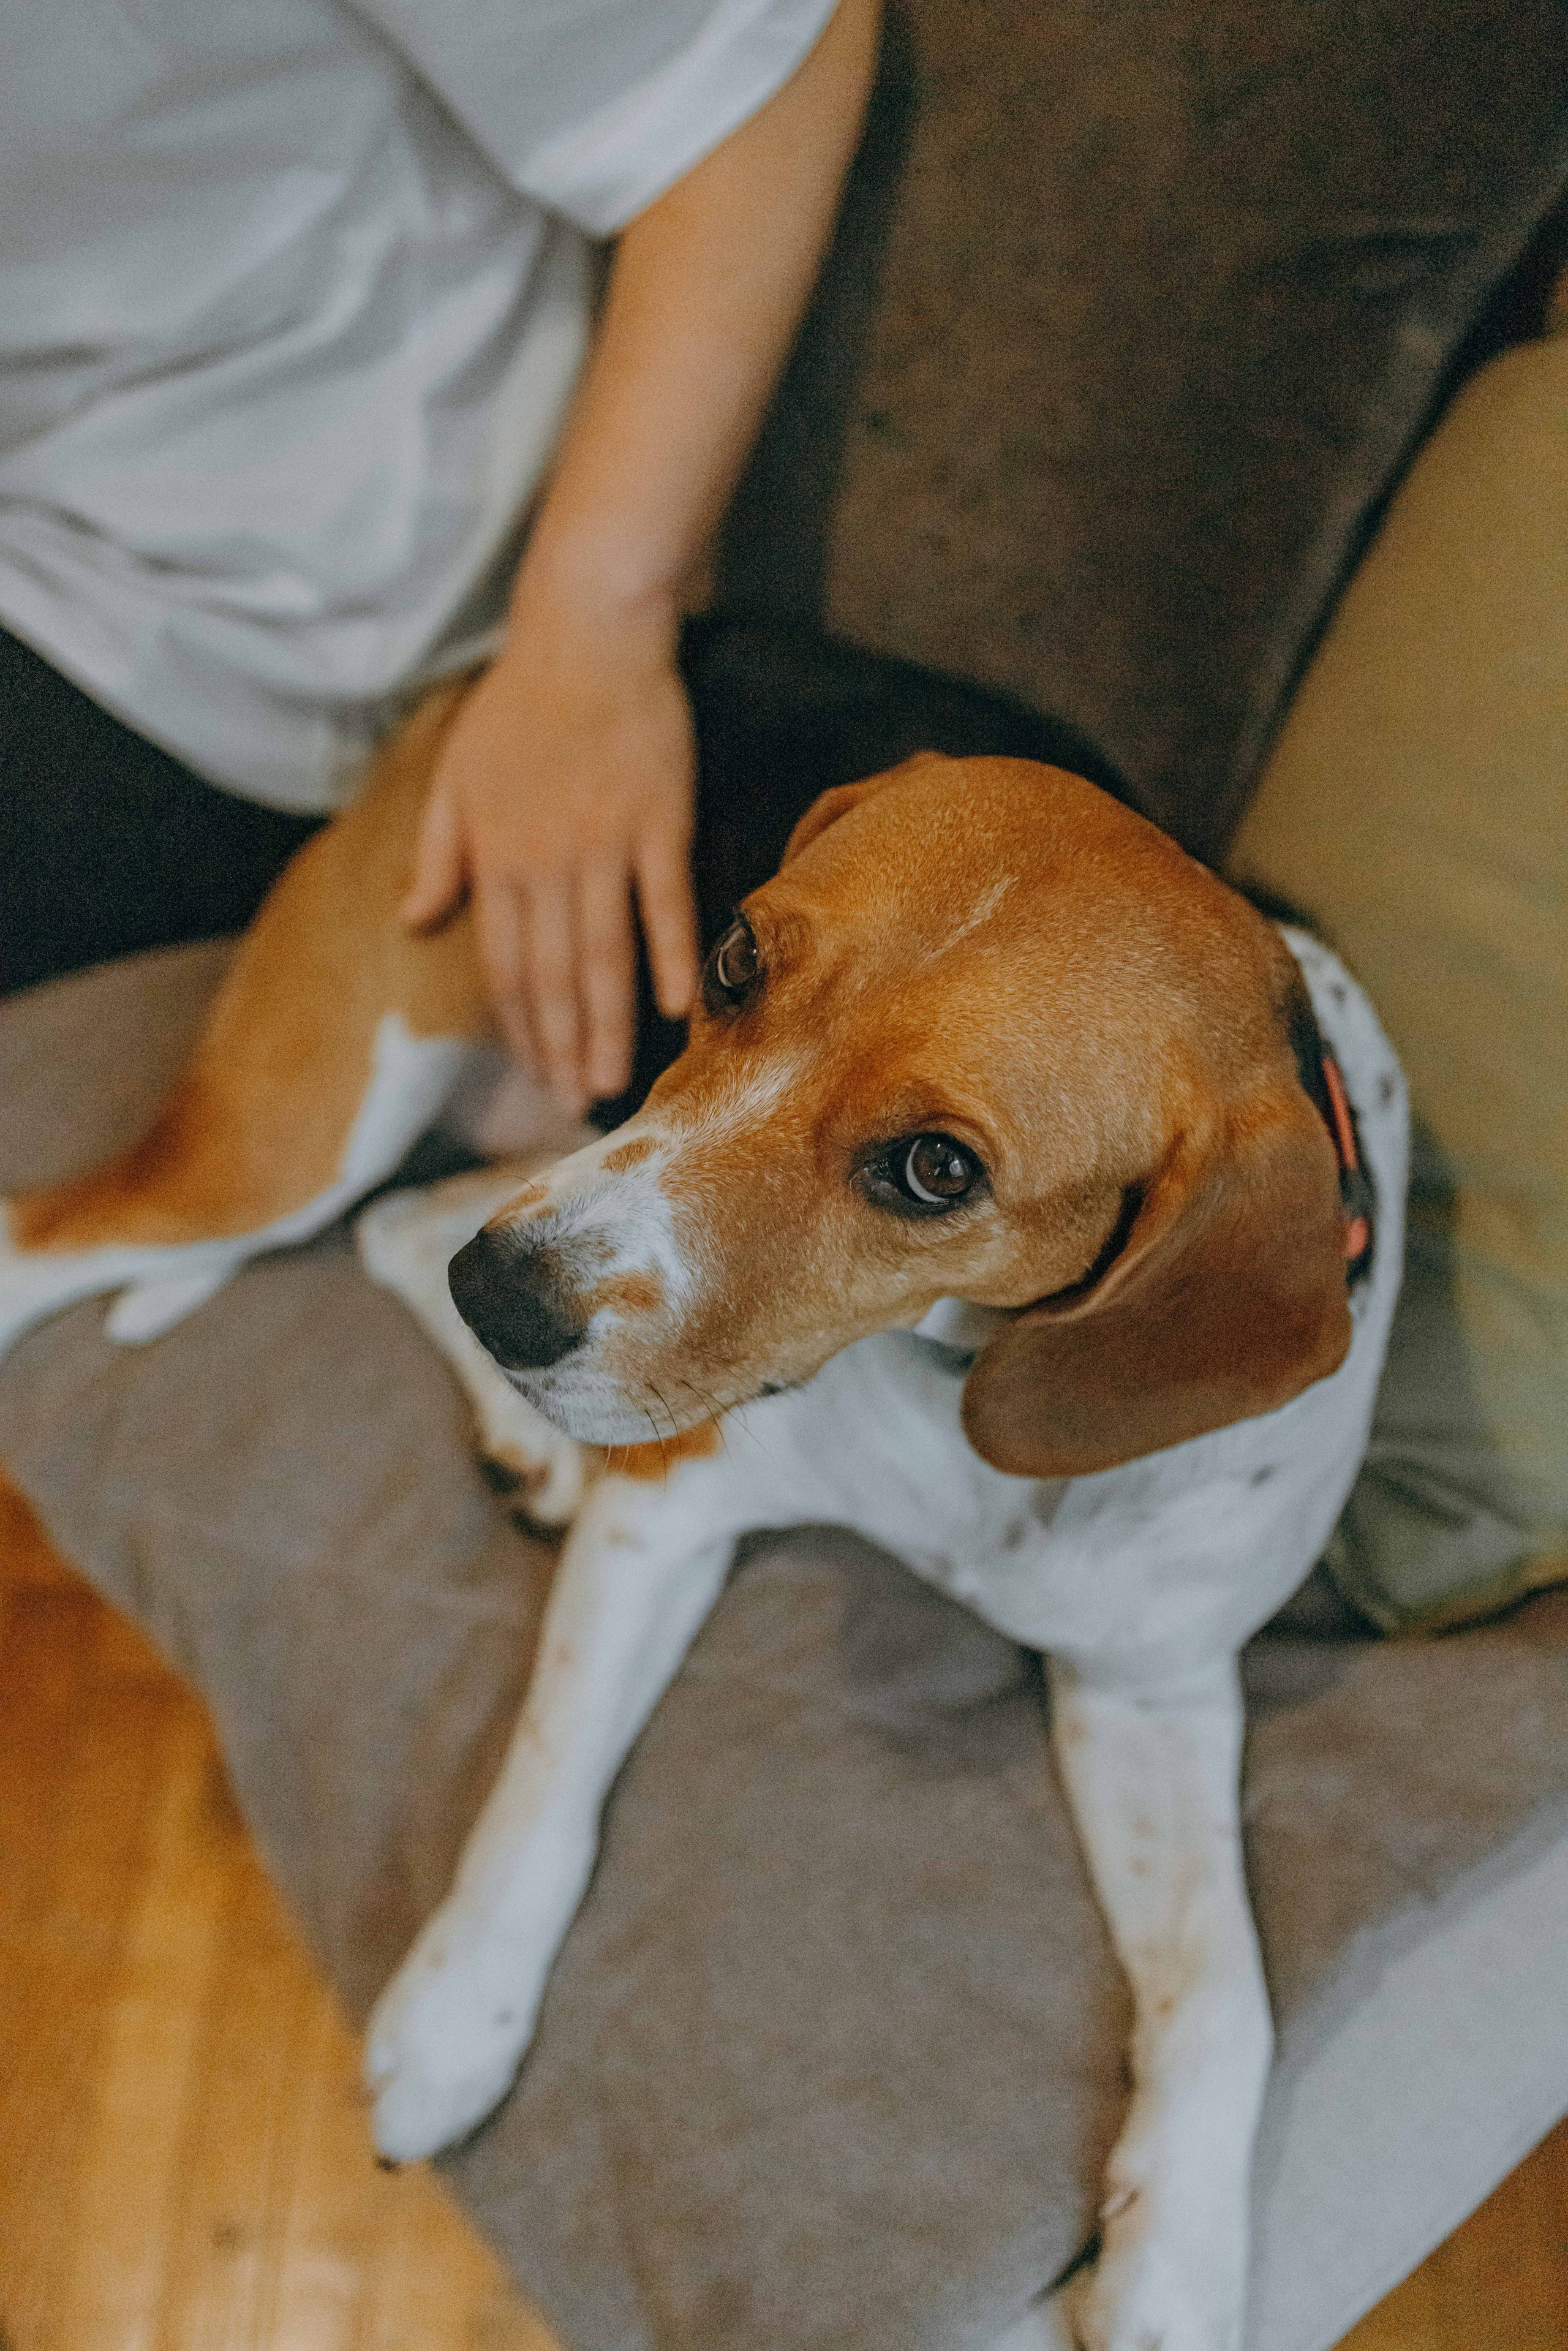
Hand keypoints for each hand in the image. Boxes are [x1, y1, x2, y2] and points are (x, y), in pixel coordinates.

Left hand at [401, 593, 698, 1114]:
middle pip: (552, 976)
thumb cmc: (519, 703)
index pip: (503, 964)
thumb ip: (439, 856)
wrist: (585, 631)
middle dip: (560, 1048)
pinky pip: (665, 904)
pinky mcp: (658, 822)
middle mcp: (544, 862)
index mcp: (494, 856)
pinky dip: (670, 958)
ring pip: (601, 956)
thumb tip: (416, 921)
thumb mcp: (456, 775)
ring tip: (614, 1083)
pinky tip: (676, 1008)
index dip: (519, 1026)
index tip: (533, 1073)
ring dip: (606, 1026)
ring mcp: (604, 845)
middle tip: (574, 1105)